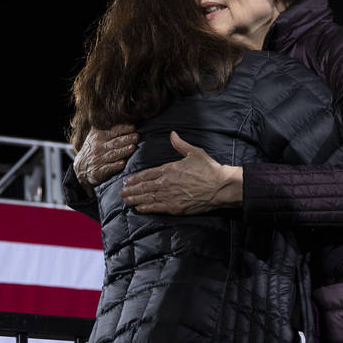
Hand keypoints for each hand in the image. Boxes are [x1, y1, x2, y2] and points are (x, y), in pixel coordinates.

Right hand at [73, 124, 139, 193]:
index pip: (113, 131)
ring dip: (123, 151)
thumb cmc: (94, 149)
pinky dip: (115, 166)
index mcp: (98, 136)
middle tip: (137, 137)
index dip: (123, 129)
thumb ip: (108, 128)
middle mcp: (98, 147)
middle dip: (126, 139)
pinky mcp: (98, 171)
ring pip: (113, 154)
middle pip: (115, 142)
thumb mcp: (96, 135)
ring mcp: (98, 159)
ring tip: (133, 148)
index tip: (133, 127)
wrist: (81, 167)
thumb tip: (125, 118)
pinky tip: (123, 163)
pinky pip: (108, 167)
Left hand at [119, 131, 242, 213]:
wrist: (220, 186)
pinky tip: (138, 208)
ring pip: (147, 197)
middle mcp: (166, 183)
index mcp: (169, 169)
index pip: (147, 174)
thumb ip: (180, 144)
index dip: (135, 178)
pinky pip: (156, 208)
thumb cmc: (209, 169)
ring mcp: (169, 196)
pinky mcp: (175, 207)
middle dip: (131, 190)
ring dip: (135, 199)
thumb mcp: (194, 152)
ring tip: (125, 200)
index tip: (127, 181)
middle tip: (121, 192)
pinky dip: (146, 208)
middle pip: (143, 187)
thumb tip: (172, 134)